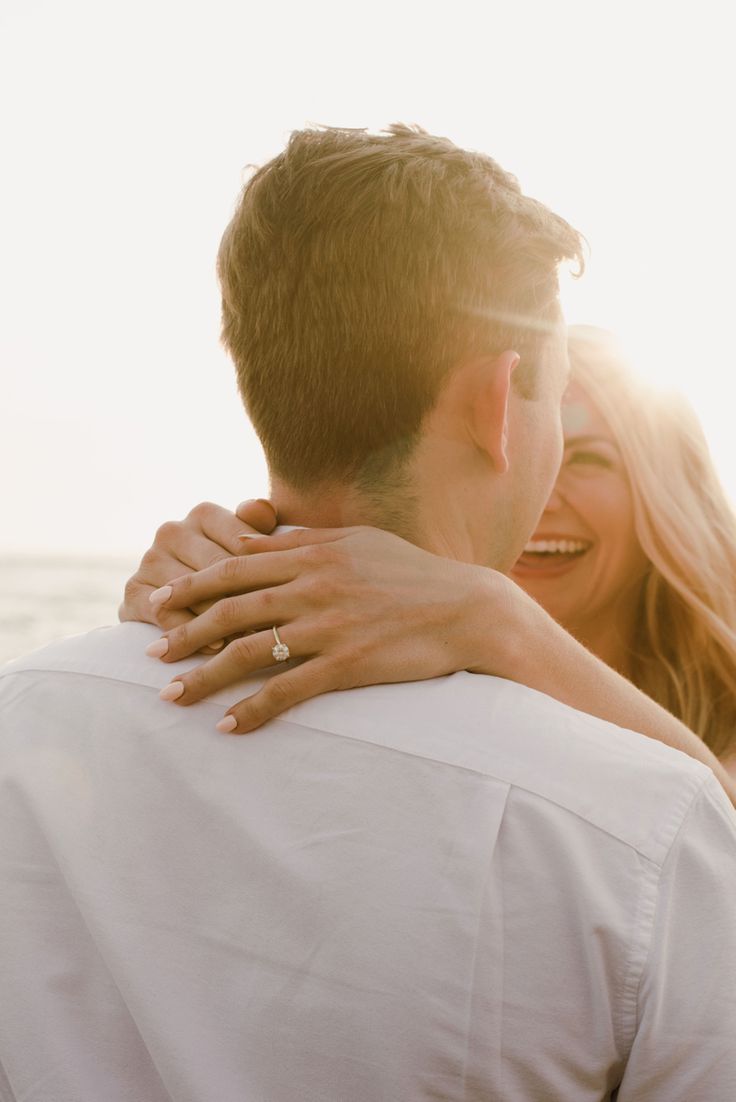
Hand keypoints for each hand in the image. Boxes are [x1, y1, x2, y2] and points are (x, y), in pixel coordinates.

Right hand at [119, 499, 277, 637]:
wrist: (190, 610)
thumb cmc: (238, 579)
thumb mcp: (255, 552)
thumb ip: (261, 528)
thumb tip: (263, 509)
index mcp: (204, 514)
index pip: (241, 544)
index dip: (269, 574)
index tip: (292, 598)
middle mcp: (172, 531)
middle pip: (216, 569)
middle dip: (247, 600)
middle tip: (278, 627)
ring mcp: (149, 559)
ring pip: (191, 592)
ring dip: (221, 620)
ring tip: (251, 641)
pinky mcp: (134, 591)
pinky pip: (163, 613)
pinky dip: (191, 632)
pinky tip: (216, 648)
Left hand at [146, 526, 515, 732]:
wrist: (468, 609)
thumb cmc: (414, 573)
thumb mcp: (358, 541)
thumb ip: (304, 538)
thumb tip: (254, 535)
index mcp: (312, 553)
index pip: (234, 567)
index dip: (192, 585)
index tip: (160, 599)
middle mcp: (312, 586)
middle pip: (228, 609)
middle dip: (182, 632)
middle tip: (150, 651)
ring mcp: (327, 626)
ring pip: (246, 652)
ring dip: (202, 676)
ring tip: (170, 695)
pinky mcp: (346, 664)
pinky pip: (286, 692)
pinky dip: (251, 711)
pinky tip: (227, 727)